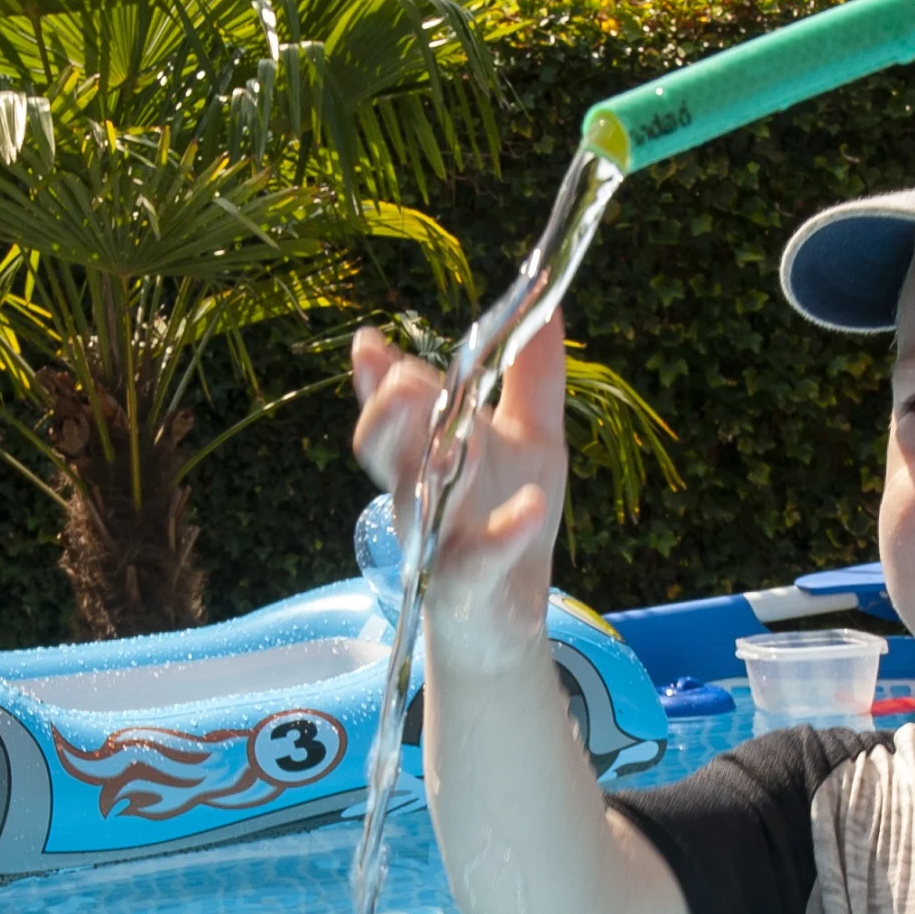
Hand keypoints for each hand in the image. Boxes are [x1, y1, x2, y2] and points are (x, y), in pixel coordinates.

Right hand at [349, 309, 570, 676]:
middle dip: (386, 417)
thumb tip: (547, 298)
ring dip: (423, 467)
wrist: (510, 615)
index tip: (367, 344)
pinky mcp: (467, 585)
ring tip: (442, 431)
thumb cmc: (511, 515)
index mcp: (430, 452)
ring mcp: (437, 543)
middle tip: (397, 380)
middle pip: (386, 453)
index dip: (373, 380)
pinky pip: (477, 560)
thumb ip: (532, 374)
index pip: (391, 410)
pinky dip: (504, 534)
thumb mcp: (533, 437)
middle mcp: (420, 494)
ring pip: (414, 504)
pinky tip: (527, 509)